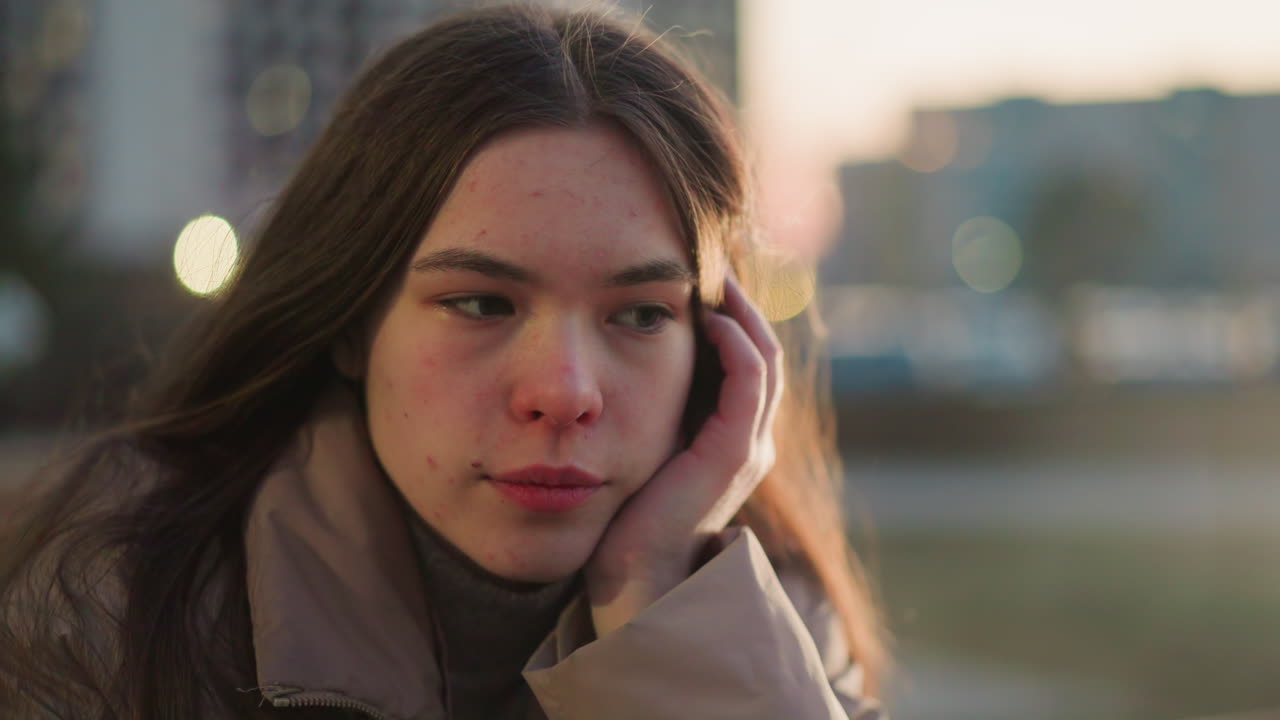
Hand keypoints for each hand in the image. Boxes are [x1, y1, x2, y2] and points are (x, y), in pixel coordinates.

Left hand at [584, 273, 782, 636]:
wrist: (629, 580)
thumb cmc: (620, 517)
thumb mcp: (631, 446)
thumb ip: (634, 406)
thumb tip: (602, 356)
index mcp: (729, 436)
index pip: (744, 355)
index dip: (726, 308)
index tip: (691, 268)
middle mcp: (749, 438)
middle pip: (761, 347)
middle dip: (738, 297)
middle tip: (707, 252)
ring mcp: (747, 446)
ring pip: (763, 356)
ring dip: (741, 307)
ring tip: (712, 267)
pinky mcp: (732, 454)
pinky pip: (749, 380)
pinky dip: (735, 341)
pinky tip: (708, 312)